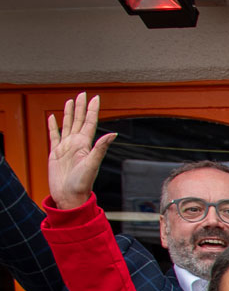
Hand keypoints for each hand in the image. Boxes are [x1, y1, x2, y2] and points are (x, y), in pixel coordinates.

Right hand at [46, 93, 116, 210]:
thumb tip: (113, 133)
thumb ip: (101, 148)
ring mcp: (66, 148)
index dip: (92, 110)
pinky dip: (53, 126)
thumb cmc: (82, 184)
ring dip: (68, 113)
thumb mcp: (92, 164)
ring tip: (70, 101)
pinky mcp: (55, 153)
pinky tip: (53, 117)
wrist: (69, 196)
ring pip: (67, 125)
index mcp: (86, 145)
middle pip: (78, 120)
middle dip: (80, 107)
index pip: (89, 122)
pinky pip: (53, 136)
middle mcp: (76, 144)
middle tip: (82, 93)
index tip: (95, 97)